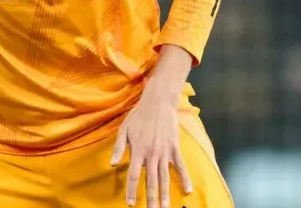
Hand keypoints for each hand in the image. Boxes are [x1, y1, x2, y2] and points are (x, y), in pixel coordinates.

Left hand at [110, 93, 191, 207]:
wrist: (158, 103)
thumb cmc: (138, 116)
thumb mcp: (123, 130)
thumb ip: (118, 148)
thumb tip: (112, 164)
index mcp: (138, 151)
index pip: (134, 175)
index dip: (132, 191)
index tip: (131, 204)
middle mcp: (152, 154)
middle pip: (151, 181)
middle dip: (151, 198)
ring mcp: (165, 152)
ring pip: (165, 177)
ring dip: (166, 194)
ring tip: (166, 207)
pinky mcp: (175, 148)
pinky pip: (181, 166)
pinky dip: (185, 178)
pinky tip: (188, 190)